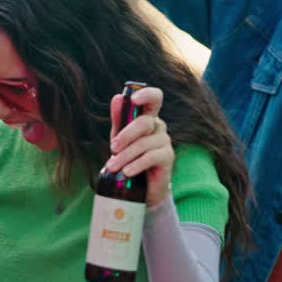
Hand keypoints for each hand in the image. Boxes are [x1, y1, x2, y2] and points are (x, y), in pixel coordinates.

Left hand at [102, 86, 172, 206]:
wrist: (141, 186)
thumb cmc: (129, 157)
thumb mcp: (120, 138)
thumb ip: (119, 119)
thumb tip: (117, 98)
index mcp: (147, 117)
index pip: (154, 98)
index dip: (146, 94)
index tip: (133, 99)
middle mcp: (158, 126)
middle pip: (144, 122)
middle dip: (126, 135)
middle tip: (113, 148)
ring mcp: (165, 141)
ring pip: (144, 143)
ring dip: (125, 156)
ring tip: (113, 167)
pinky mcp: (168, 156)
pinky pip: (150, 157)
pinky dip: (136, 164)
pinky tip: (127, 172)